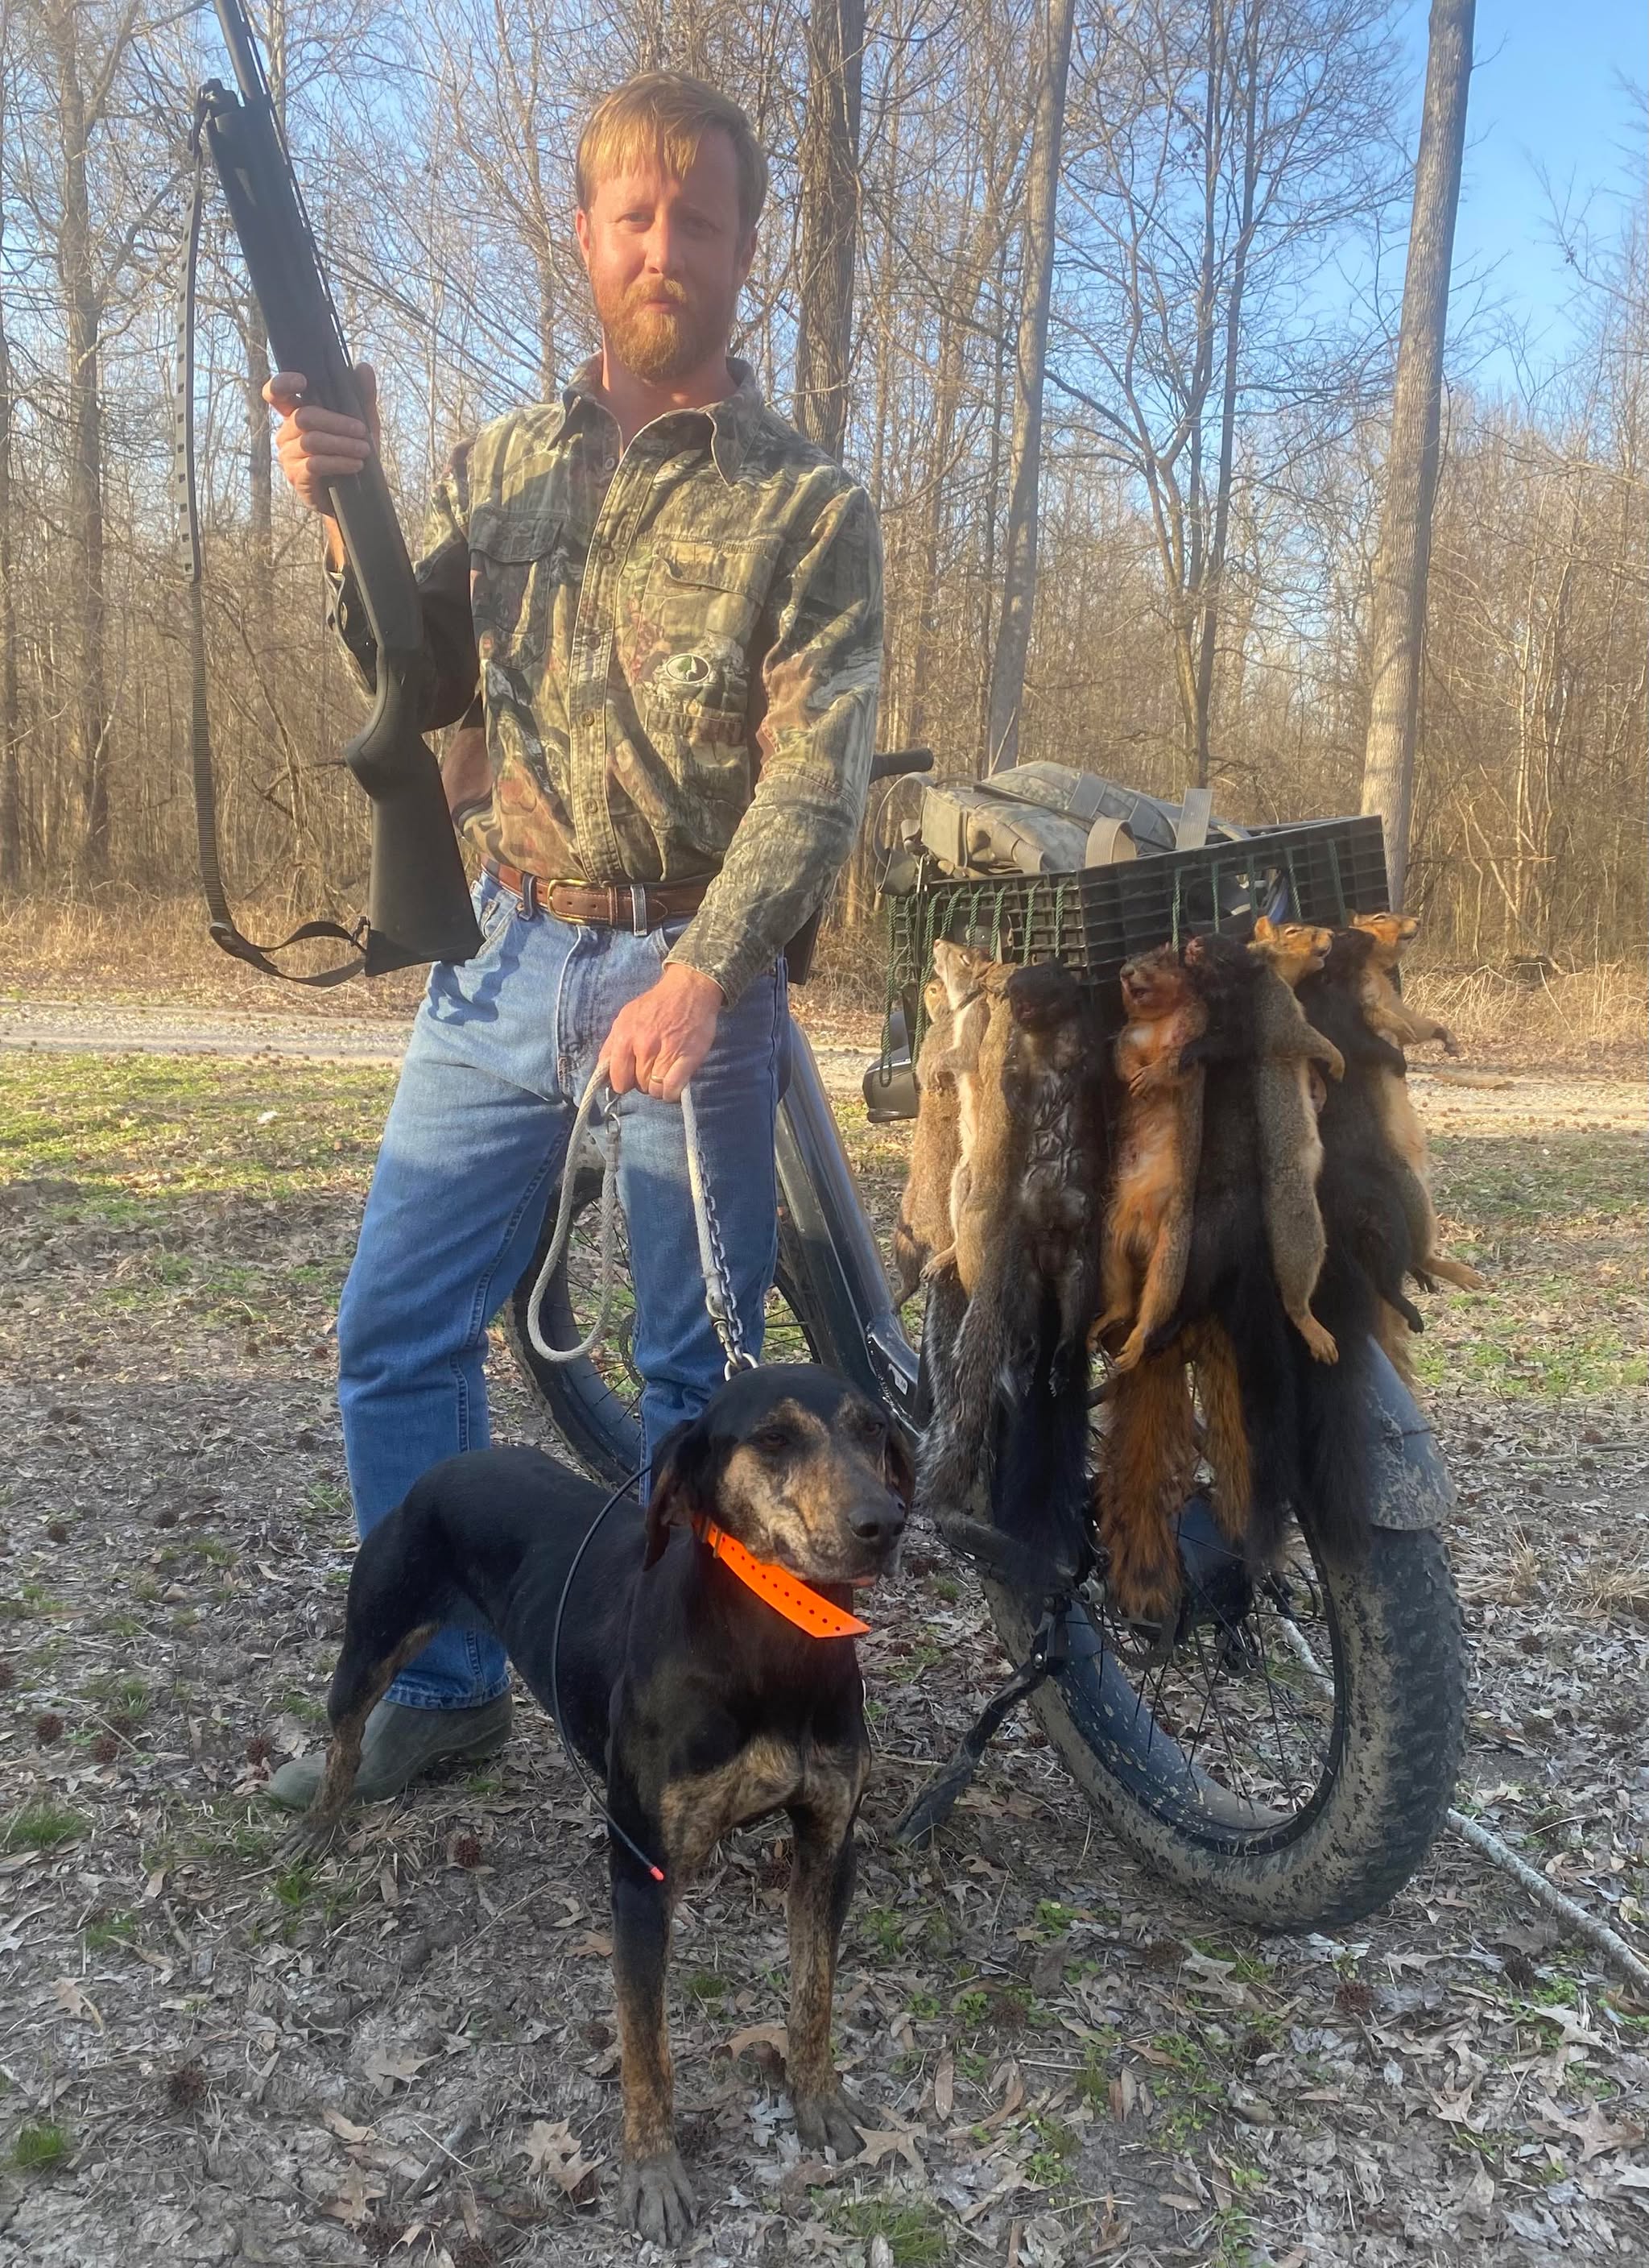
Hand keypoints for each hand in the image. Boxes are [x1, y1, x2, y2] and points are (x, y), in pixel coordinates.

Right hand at [263, 363, 378, 514]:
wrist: (355, 496)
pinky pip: (315, 464)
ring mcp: (288, 455)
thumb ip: (362, 397)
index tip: (303, 382)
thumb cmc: (353, 453)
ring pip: (311, 441)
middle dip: (336, 422)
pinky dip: (339, 462)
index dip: (282, 384)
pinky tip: (356, 465)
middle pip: (304, 417)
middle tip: (362, 431)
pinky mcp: (296, 477)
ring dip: (342, 444)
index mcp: (296, 414)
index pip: (276, 393)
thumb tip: (364, 366)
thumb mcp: (363, 423)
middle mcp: (287, 432)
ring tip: (365, 450)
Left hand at [601, 964, 722, 1102]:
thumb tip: (602, 1073)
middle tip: (651, 1068)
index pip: (618, 1079)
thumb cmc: (655, 1005)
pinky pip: (672, 1090)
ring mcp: (667, 1053)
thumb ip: (612, 1046)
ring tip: (664, 1073)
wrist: (689, 990)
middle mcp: (644, 1046)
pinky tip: (673, 1085)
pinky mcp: (688, 1059)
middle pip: (638, 1086)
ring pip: (655, 1090)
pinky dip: (671, 1093)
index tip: (631, 1077)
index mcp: (625, 1036)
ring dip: (658, 1087)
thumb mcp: (625, 1018)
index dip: (624, 1082)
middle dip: (643, 1082)